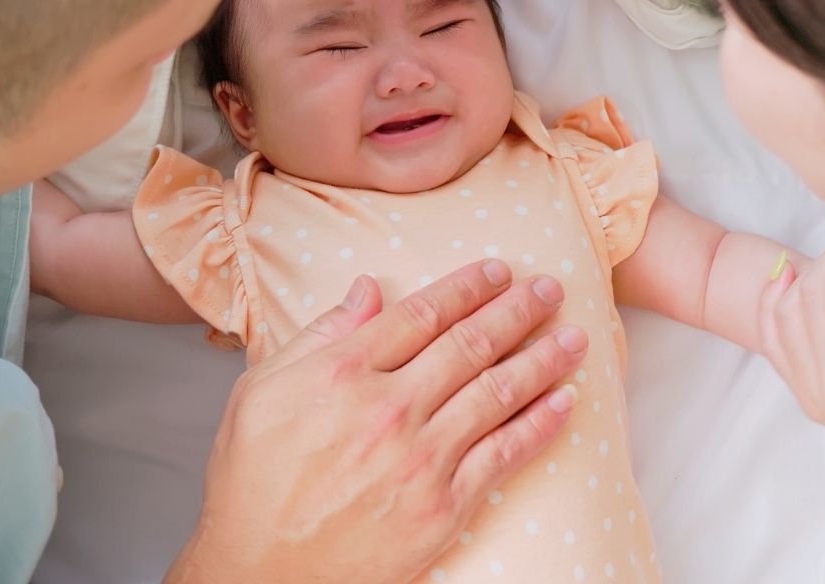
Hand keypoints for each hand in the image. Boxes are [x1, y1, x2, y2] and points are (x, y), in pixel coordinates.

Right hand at [168, 260, 587, 583]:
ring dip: (543, 359)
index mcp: (343, 372)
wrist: (258, 571)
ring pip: (498, 393)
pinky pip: (504, 455)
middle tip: (551, 288)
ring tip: (573, 337)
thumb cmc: (252, 482)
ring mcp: (420, 458)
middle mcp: (389, 408)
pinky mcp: (442, 505)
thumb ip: (320, 335)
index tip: (498, 270)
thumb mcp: (261, 392)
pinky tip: (564, 402)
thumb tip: (368, 288)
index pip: (422, 314)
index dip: (467, 287)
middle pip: (470, 344)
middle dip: (518, 310)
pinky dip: (540, 425)